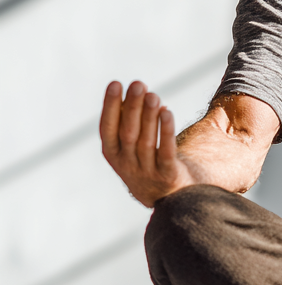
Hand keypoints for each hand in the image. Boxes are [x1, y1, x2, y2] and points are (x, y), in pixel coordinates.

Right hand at [99, 80, 194, 206]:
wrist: (171, 201)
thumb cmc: (150, 164)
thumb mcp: (134, 148)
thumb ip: (133, 123)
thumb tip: (141, 94)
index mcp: (114, 155)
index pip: (108, 129)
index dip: (110, 106)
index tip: (115, 83)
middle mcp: (127, 164)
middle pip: (127, 132)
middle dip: (131, 107)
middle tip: (138, 84)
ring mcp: (146, 171)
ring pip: (145, 141)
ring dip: (148, 116)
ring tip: (153, 94)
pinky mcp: (167, 174)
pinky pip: (166, 151)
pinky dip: (165, 131)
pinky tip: (167, 112)